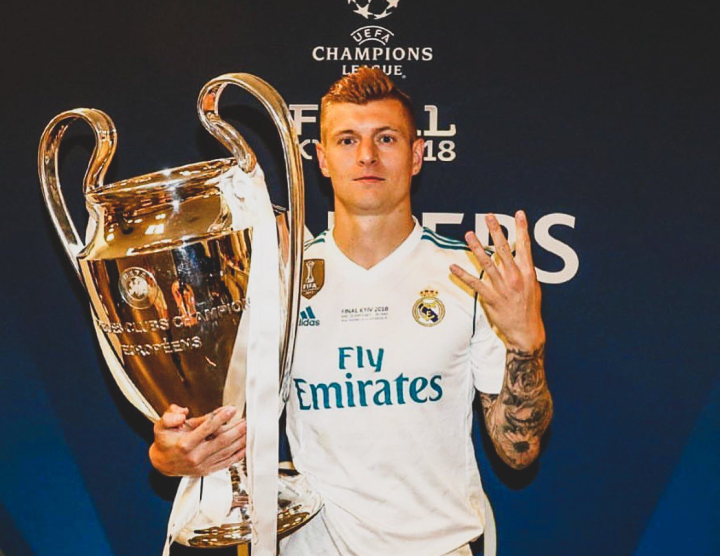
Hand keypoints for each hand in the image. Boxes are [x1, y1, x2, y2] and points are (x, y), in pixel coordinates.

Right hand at [149, 404, 246, 476]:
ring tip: (249, 430)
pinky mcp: (208, 470)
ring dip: (240, 440)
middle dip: (237, 429)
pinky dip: (238, 454)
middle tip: (247, 420)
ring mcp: (203, 465)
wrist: (161, 463)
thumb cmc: (165, 442)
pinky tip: (245, 447)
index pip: (207, 428)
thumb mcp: (161, 425)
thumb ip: (171, 416)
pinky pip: (226, 462)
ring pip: (227, 451)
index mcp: (185, 443)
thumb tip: (182, 412)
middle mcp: (195, 456)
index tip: (231, 409)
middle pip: (221, 440)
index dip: (221, 417)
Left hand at [450, 211, 544, 351]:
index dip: (521, 229)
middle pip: (504, 250)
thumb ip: (525, 270)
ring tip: (468, 234)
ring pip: (487, 263)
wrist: (526, 331)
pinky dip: (463, 275)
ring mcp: (502, 287)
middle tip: (489, 217)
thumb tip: (520, 255)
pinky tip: (453, 267)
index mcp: (527, 272)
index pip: (525, 246)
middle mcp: (515, 277)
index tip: (519, 214)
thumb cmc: (529, 308)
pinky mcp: (491, 298)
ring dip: (476, 247)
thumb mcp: (533, 286)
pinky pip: (475, 284)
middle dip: (496, 231)